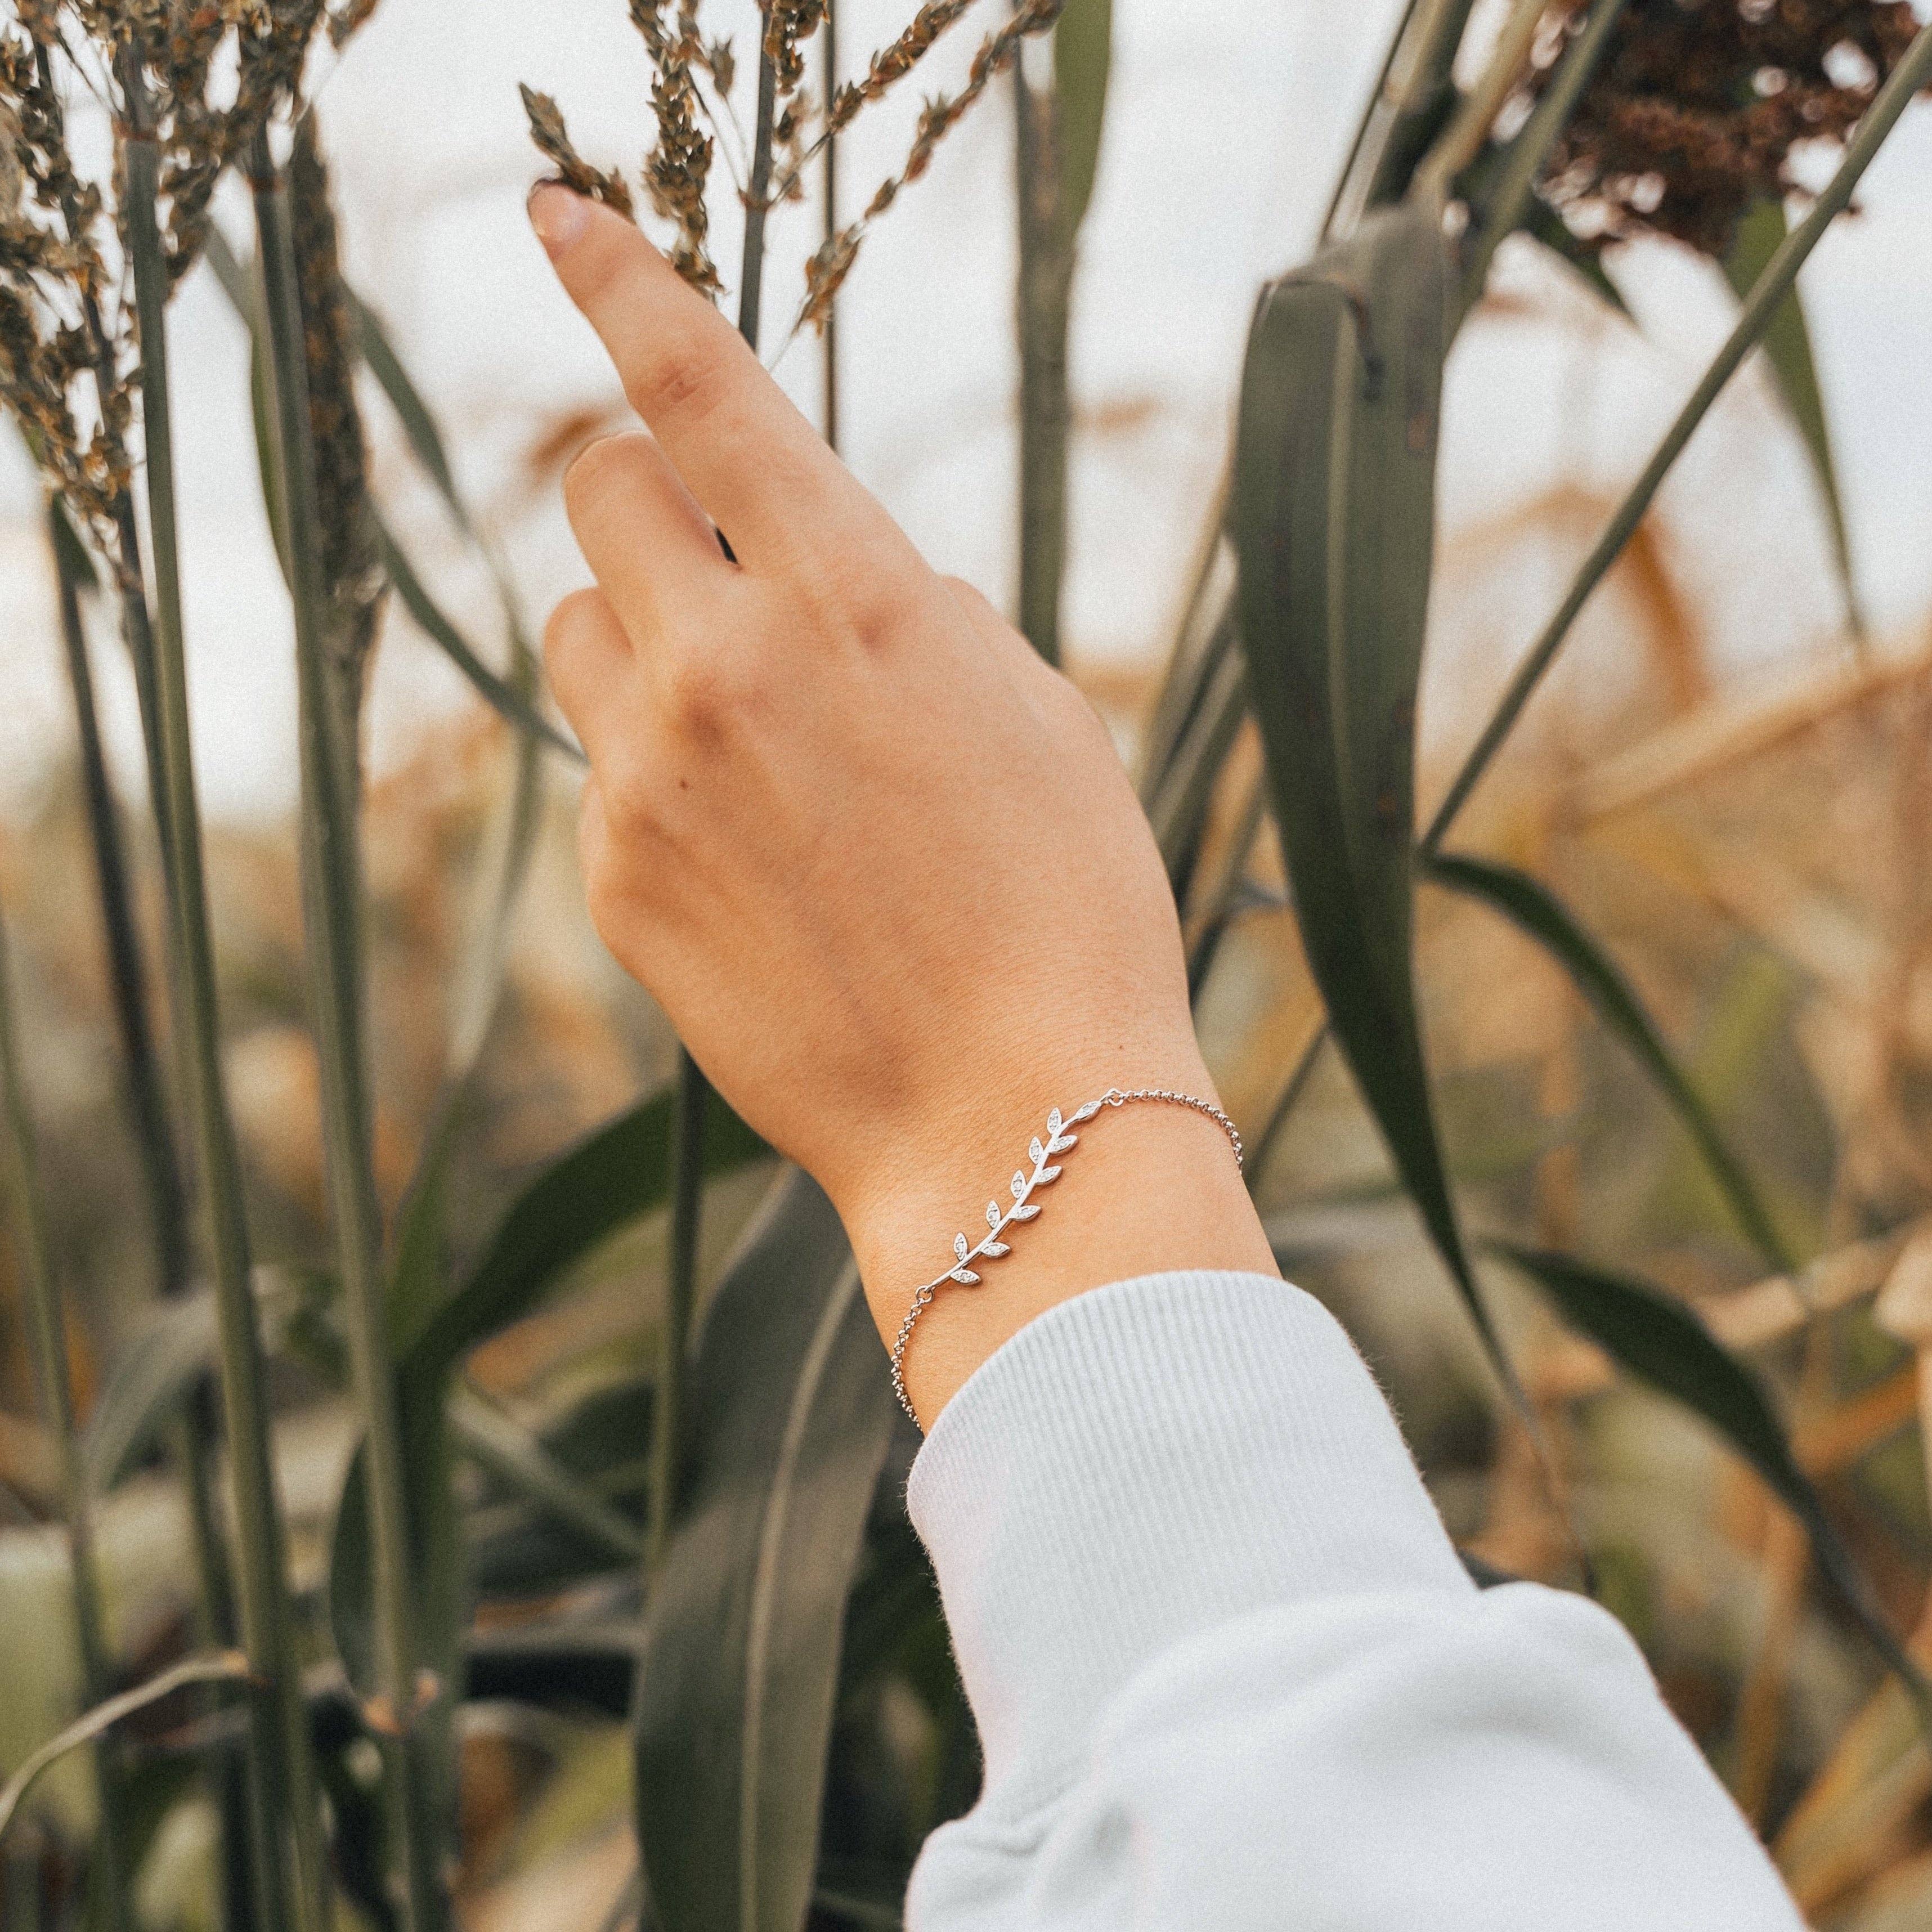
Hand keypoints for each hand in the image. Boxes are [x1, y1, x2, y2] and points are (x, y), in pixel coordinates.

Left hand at [530, 185, 1275, 1419]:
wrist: (1014, 1116)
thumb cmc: (1066, 911)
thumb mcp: (1035, 715)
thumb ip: (912, 611)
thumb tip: (833, 576)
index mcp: (856, 597)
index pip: (704, 390)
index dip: (625, 281)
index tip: (562, 211)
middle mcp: (728, 664)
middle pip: (596, 489)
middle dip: (653, 502)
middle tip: (722, 569)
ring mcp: (652, 775)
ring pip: (579, 627)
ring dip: (643, 637)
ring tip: (746, 734)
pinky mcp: (614, 876)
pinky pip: (602, 764)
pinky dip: (658, 769)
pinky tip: (754, 857)